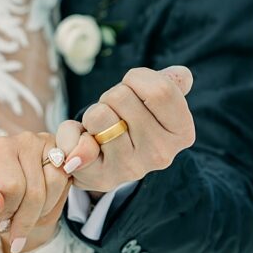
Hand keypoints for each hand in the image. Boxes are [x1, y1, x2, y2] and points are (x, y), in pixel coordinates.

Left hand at [0, 132, 70, 252]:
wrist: (14, 197)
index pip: (11, 186)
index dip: (8, 211)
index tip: (1, 220)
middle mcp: (25, 140)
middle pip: (35, 190)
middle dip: (27, 218)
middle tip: (16, 227)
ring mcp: (49, 144)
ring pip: (56, 184)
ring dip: (44, 210)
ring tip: (29, 215)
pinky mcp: (65, 153)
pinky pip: (68, 180)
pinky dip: (57, 200)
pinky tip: (43, 206)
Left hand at [56, 66, 194, 194]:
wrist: (105, 164)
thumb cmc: (131, 123)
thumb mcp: (153, 103)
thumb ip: (169, 84)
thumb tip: (182, 74)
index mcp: (182, 133)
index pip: (160, 90)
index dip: (137, 79)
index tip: (133, 89)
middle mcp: (161, 154)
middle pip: (122, 96)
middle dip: (111, 96)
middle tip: (115, 114)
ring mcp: (131, 168)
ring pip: (98, 114)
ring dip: (93, 113)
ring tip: (102, 129)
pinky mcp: (100, 177)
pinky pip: (75, 138)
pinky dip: (71, 133)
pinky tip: (84, 143)